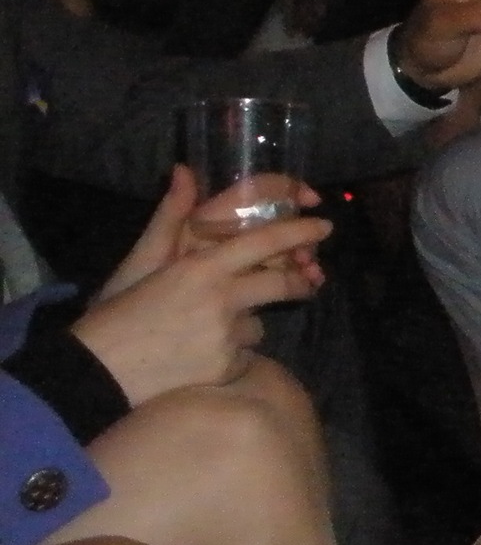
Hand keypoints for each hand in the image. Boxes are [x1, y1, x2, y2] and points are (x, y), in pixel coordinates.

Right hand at [73, 169, 329, 405]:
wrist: (92, 374)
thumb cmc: (115, 312)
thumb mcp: (140, 261)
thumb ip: (170, 217)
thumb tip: (185, 170)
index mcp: (202, 267)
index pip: (266, 240)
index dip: (300, 231)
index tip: (324, 226)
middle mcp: (222, 298)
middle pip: (282, 282)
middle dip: (298, 281)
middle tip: (306, 280)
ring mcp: (227, 335)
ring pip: (258, 324)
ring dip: (243, 325)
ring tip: (203, 332)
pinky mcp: (226, 368)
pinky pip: (244, 356)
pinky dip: (230, 355)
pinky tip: (200, 357)